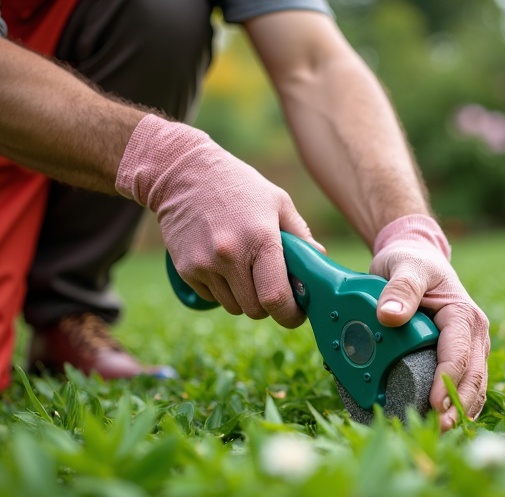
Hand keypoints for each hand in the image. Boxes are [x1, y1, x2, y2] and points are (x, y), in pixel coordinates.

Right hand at [116, 114, 323, 326]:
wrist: (183, 173)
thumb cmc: (238, 185)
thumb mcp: (277, 201)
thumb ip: (300, 235)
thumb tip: (320, 260)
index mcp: (260, 238)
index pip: (276, 297)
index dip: (290, 314)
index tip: (296, 313)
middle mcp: (230, 255)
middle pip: (255, 309)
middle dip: (268, 305)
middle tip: (271, 287)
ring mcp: (205, 264)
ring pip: (234, 307)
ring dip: (244, 298)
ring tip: (244, 270)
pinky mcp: (186, 269)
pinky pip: (211, 297)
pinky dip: (222, 290)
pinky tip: (222, 264)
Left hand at [369, 214, 489, 431]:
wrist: (417, 255)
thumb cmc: (411, 260)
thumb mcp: (403, 266)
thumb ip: (399, 288)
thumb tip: (389, 315)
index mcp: (462, 314)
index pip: (459, 355)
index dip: (448, 382)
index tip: (434, 404)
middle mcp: (473, 332)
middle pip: (473, 376)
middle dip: (457, 405)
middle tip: (438, 429)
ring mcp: (471, 344)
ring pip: (474, 384)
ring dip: (461, 409)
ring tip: (441, 431)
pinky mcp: (462, 353)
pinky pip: (468, 382)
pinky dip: (460, 403)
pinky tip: (447, 420)